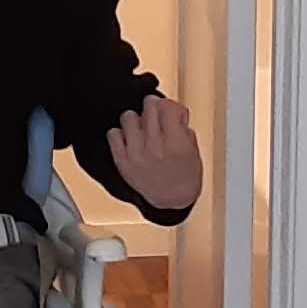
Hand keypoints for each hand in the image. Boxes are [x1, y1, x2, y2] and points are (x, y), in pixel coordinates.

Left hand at [108, 96, 202, 213]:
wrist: (172, 201)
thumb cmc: (185, 176)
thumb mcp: (193, 149)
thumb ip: (182, 127)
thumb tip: (170, 110)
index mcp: (176, 143)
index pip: (167, 106)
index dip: (170, 106)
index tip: (170, 113)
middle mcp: (156, 147)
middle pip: (148, 106)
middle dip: (154, 109)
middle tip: (156, 119)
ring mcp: (137, 154)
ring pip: (128, 116)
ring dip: (136, 121)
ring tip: (142, 131)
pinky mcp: (122, 161)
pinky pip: (113, 134)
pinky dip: (120, 134)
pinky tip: (130, 140)